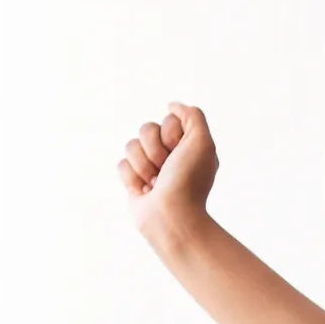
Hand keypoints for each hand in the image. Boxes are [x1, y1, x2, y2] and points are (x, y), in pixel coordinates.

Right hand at [118, 100, 217, 236]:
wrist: (172, 217)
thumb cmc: (189, 182)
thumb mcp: (202, 143)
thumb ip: (192, 116)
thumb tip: (172, 106)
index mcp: (189, 145)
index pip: (168, 119)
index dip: (171, 134)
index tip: (180, 153)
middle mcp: (171, 155)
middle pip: (146, 129)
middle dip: (155, 150)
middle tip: (167, 169)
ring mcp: (152, 167)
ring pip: (131, 145)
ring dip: (143, 165)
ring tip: (156, 183)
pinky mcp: (135, 180)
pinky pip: (121, 164)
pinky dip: (132, 178)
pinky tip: (145, 191)